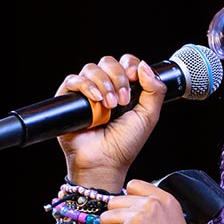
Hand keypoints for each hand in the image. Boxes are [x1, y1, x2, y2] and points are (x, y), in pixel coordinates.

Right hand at [55, 55, 166, 189]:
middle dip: (118, 77)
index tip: (135, 79)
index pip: (126, 62)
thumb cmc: (125, 144)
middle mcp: (105, 88)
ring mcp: (87, 93)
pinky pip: (73, 80)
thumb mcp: (149, 116)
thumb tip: (145, 66)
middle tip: (123, 100)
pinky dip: (86, 86)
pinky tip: (96, 99)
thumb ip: (155, 90)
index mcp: (125, 89)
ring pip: (91, 68)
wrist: (104, 162)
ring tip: (110, 105)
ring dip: (104, 83)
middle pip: (108, 62)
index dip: (131, 66)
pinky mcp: (68, 99)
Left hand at [98, 179, 205, 223]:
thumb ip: (155, 211)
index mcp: (166, 200)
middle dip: (117, 218)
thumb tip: (128, 209)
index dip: (127, 201)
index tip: (131, 215)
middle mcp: (151, 205)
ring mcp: (137, 219)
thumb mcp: (175, 223)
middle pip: (115, 201)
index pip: (133, 185)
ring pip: (106, 217)